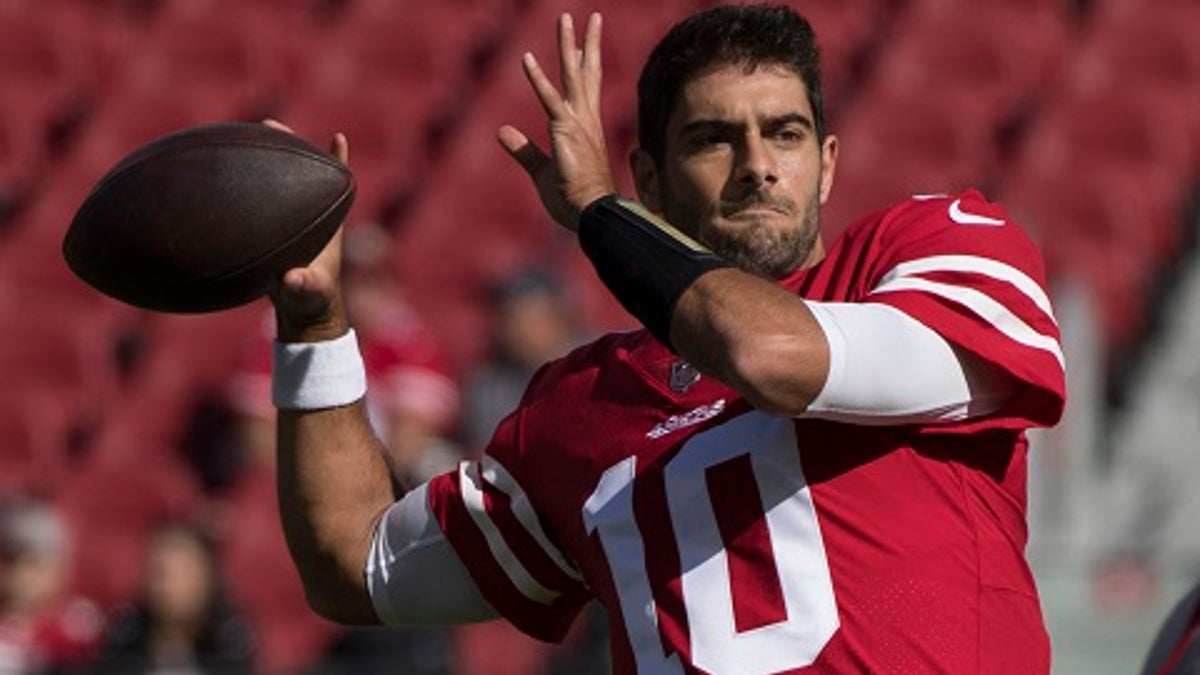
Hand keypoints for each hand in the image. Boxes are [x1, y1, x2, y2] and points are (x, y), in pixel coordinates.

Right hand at [264, 119, 351, 342]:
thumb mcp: (306, 294)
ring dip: (265, 159)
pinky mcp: (272, 230)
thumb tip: (291, 277)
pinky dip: (243, 188)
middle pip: (303, 172)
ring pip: (280, 183)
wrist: (301, 313)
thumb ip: (301, 286)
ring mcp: (291, 221)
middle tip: (269, 123)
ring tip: (244, 134)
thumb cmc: (310, 302)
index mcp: (326, 225)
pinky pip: (258, 201)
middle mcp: (310, 216)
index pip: (337, 186)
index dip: (338, 161)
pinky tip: (218, 175)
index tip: (338, 137)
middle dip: (290, 147)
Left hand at [499, 12, 615, 231]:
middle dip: (587, 43)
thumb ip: (522, 148)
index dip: (586, 61)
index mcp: (584, 126)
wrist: (590, 213)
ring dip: (567, 46)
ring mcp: (577, 124)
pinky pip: (549, 101)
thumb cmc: (573, 197)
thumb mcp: (541, 168)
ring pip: (572, 76)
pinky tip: (527, 58)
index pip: (587, 86)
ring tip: (564, 19)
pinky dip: (537, 79)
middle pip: (587, 73)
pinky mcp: (565, 133)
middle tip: (591, 16)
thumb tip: (501, 131)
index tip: (585, 40)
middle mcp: (585, 119)